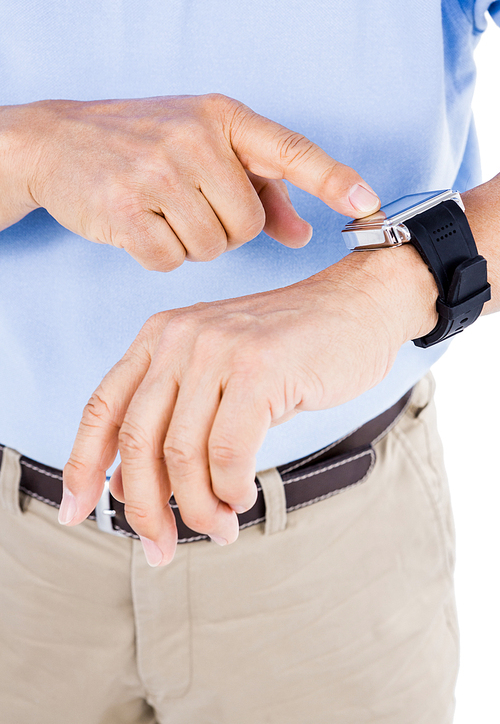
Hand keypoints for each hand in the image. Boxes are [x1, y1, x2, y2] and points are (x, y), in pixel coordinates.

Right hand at [0, 94, 379, 268]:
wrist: (59, 141)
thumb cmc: (143, 144)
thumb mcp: (205, 147)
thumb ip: (262, 190)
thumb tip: (303, 234)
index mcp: (223, 117)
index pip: (290, 151)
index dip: (332, 179)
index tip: (368, 203)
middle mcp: (195, 139)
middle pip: (247, 224)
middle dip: (227, 230)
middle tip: (192, 206)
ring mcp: (157, 172)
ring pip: (212, 247)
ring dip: (193, 242)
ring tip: (162, 210)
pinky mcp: (125, 208)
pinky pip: (171, 259)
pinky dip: (160, 253)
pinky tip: (140, 224)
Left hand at [61, 247, 436, 565]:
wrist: (355, 307)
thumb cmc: (287, 352)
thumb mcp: (215, 376)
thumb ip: (171, 422)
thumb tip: (124, 488)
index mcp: (159, 338)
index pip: (102, 409)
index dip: (82, 466)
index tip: (76, 514)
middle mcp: (179, 339)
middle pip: (137, 441)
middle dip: (144, 508)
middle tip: (161, 548)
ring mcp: (218, 350)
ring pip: (182, 454)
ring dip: (198, 508)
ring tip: (221, 528)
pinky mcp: (259, 369)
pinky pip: (228, 453)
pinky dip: (231, 489)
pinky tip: (244, 497)